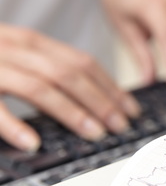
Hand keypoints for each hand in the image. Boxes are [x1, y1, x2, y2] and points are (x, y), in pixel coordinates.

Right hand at [0, 23, 139, 150]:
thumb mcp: (14, 54)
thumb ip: (45, 69)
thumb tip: (86, 98)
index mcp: (31, 42)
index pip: (81, 62)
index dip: (111, 86)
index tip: (131, 109)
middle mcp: (15, 50)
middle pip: (69, 75)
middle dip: (101, 101)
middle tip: (120, 125)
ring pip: (40, 88)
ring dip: (72, 113)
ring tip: (94, 134)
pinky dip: (15, 126)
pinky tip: (33, 143)